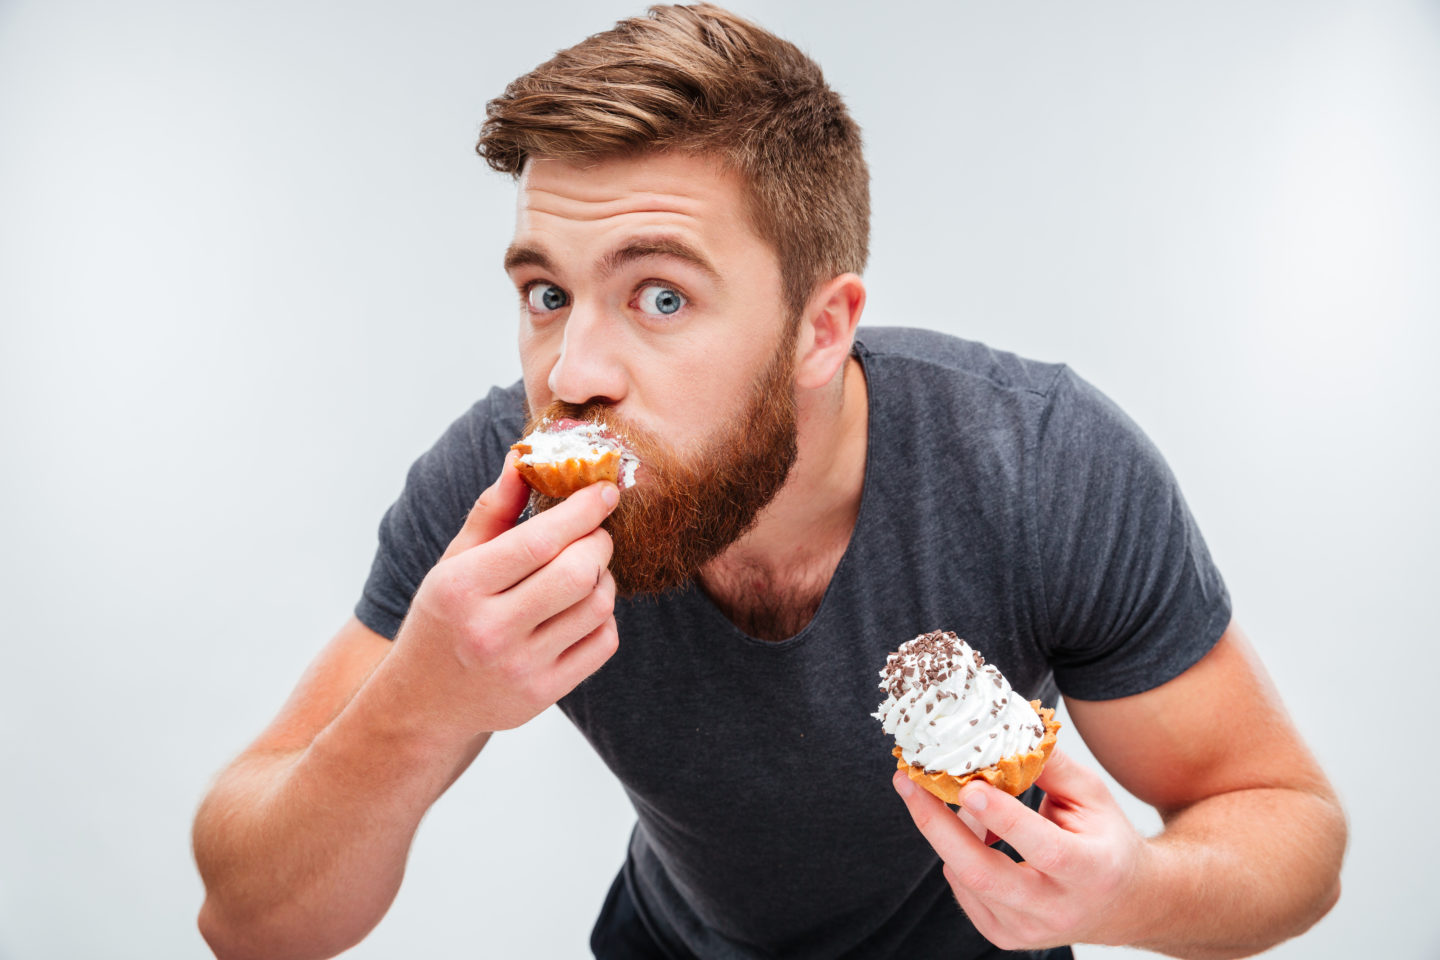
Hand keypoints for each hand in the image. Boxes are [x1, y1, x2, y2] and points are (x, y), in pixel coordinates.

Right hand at [391, 451, 621, 736]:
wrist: (423, 703)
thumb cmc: (444, 617)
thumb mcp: (455, 561)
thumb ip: (493, 510)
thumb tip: (524, 457)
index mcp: (461, 588)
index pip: (538, 541)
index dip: (581, 511)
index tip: (605, 490)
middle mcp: (489, 632)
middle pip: (576, 574)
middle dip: (599, 542)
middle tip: (596, 533)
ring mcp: (519, 669)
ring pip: (597, 606)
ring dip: (603, 578)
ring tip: (585, 570)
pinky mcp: (544, 695)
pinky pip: (602, 642)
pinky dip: (604, 616)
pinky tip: (582, 608)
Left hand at [893, 749, 1152, 950]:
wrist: (1124, 904)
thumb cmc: (1106, 842)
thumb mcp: (1092, 795)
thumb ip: (1049, 766)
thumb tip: (1003, 733)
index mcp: (1091, 871)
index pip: (1045, 848)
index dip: (1003, 817)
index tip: (969, 784)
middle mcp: (1057, 909)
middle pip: (984, 874)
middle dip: (938, 826)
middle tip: (908, 783)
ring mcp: (1026, 929)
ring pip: (966, 878)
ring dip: (950, 829)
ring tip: (956, 796)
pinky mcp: (1004, 935)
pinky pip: (962, 888)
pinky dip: (958, 852)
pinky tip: (973, 829)